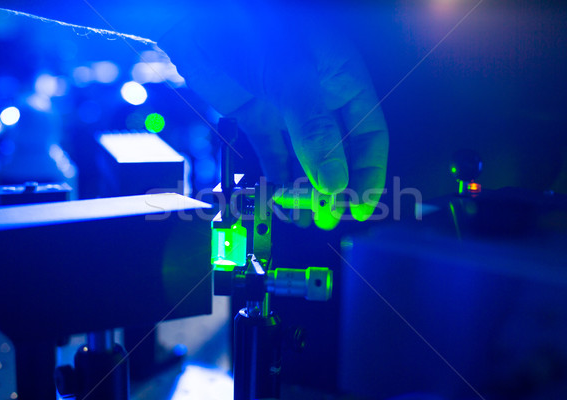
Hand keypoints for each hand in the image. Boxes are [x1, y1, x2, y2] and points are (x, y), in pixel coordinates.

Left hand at [158, 2, 387, 222]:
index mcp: (344, 81)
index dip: (369, 172)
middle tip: (329, 216)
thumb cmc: (254, 30)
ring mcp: (287, 108)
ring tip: (303, 214)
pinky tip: (278, 196)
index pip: (369, 135)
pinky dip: (275, 175)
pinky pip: (271, 152)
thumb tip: (334, 182)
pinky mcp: (256, 115)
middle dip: (336, 186)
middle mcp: (320, 97)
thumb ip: (315, 131)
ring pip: (304, 157)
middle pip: (338, 151)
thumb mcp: (295, 80)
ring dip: (305, 187)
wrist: (198, 18)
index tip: (361, 204)